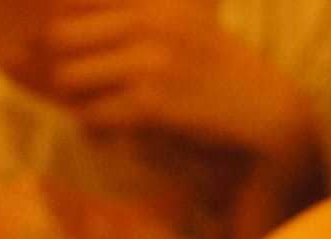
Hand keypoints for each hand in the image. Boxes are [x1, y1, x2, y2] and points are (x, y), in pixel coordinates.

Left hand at [42, 0, 313, 155]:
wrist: (271, 117)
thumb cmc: (225, 79)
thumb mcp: (186, 30)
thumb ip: (139, 24)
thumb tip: (66, 30)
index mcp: (153, 4)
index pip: (72, 5)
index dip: (59, 34)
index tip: (71, 57)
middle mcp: (149, 23)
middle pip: (59, 39)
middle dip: (63, 69)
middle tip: (83, 92)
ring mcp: (150, 62)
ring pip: (69, 80)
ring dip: (77, 103)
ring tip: (99, 114)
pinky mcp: (152, 104)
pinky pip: (92, 116)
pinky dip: (95, 130)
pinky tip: (112, 134)